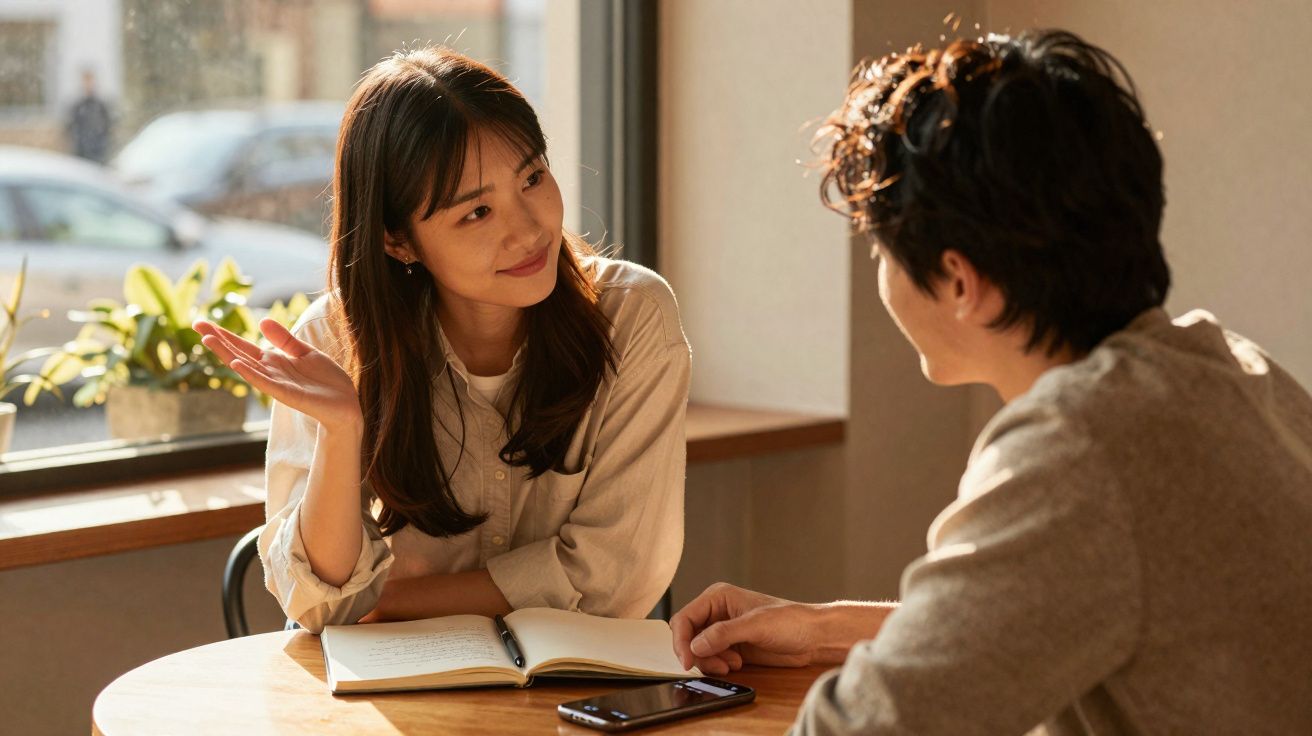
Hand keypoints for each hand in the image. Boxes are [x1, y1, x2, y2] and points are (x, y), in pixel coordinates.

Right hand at [194, 318, 361, 431]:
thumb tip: (262, 321)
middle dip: (219, 340)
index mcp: (274, 361)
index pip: (244, 346)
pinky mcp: (288, 394)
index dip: (225, 334)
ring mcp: (277, 384)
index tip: (202, 322)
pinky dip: (251, 374)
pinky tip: (237, 365)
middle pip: (239, 353)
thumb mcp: (305, 352)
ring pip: (247, 367)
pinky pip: (265, 383)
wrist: (347, 404)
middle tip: (197, 324)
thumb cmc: (327, 381)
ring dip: (228, 354)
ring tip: (208, 339)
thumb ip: (284, 339)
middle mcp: (271, 372)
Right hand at [671, 583, 821, 675]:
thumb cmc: (791, 621)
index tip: (687, 661)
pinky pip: (711, 658)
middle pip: (688, 636)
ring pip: (698, 650)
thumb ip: (723, 634)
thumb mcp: (755, 626)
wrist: (813, 637)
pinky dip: (718, 665)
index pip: (685, 618)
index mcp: (718, 597)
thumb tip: (695, 645)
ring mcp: (723, 630)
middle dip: (698, 654)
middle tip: (716, 666)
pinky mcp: (731, 646)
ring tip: (732, 664)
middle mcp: (717, 612)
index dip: (681, 641)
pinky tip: (737, 664)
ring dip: (709, 661)